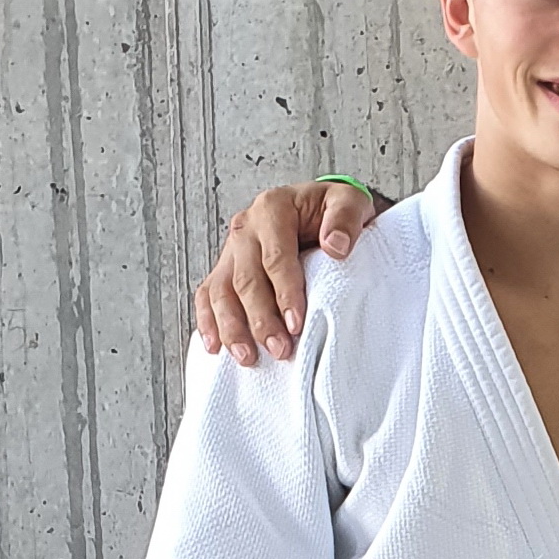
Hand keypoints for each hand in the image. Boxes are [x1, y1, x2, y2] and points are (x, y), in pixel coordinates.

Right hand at [193, 180, 377, 365]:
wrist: (321, 210)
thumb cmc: (333, 211)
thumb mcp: (351, 201)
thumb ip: (346, 217)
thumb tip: (336, 246)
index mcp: (273, 208)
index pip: (275, 257)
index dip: (284, 293)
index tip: (296, 324)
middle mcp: (246, 228)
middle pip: (246, 279)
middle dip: (261, 319)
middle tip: (279, 350)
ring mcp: (232, 249)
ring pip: (221, 291)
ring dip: (232, 327)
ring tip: (248, 357)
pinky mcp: (226, 268)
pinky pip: (208, 295)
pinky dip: (208, 321)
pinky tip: (216, 346)